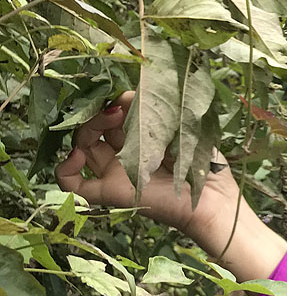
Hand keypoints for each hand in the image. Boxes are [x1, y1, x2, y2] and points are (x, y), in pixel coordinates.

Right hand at [55, 91, 286, 280]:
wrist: (212, 199)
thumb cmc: (204, 162)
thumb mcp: (178, 125)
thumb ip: (151, 107)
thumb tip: (120, 96)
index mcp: (144, 137)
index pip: (116, 114)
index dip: (114, 103)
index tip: (124, 99)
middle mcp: (126, 154)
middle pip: (96, 128)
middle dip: (99, 114)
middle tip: (116, 111)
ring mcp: (115, 173)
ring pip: (82, 148)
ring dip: (83, 131)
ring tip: (101, 124)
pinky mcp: (109, 192)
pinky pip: (72, 184)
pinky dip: (65, 169)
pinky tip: (76, 155)